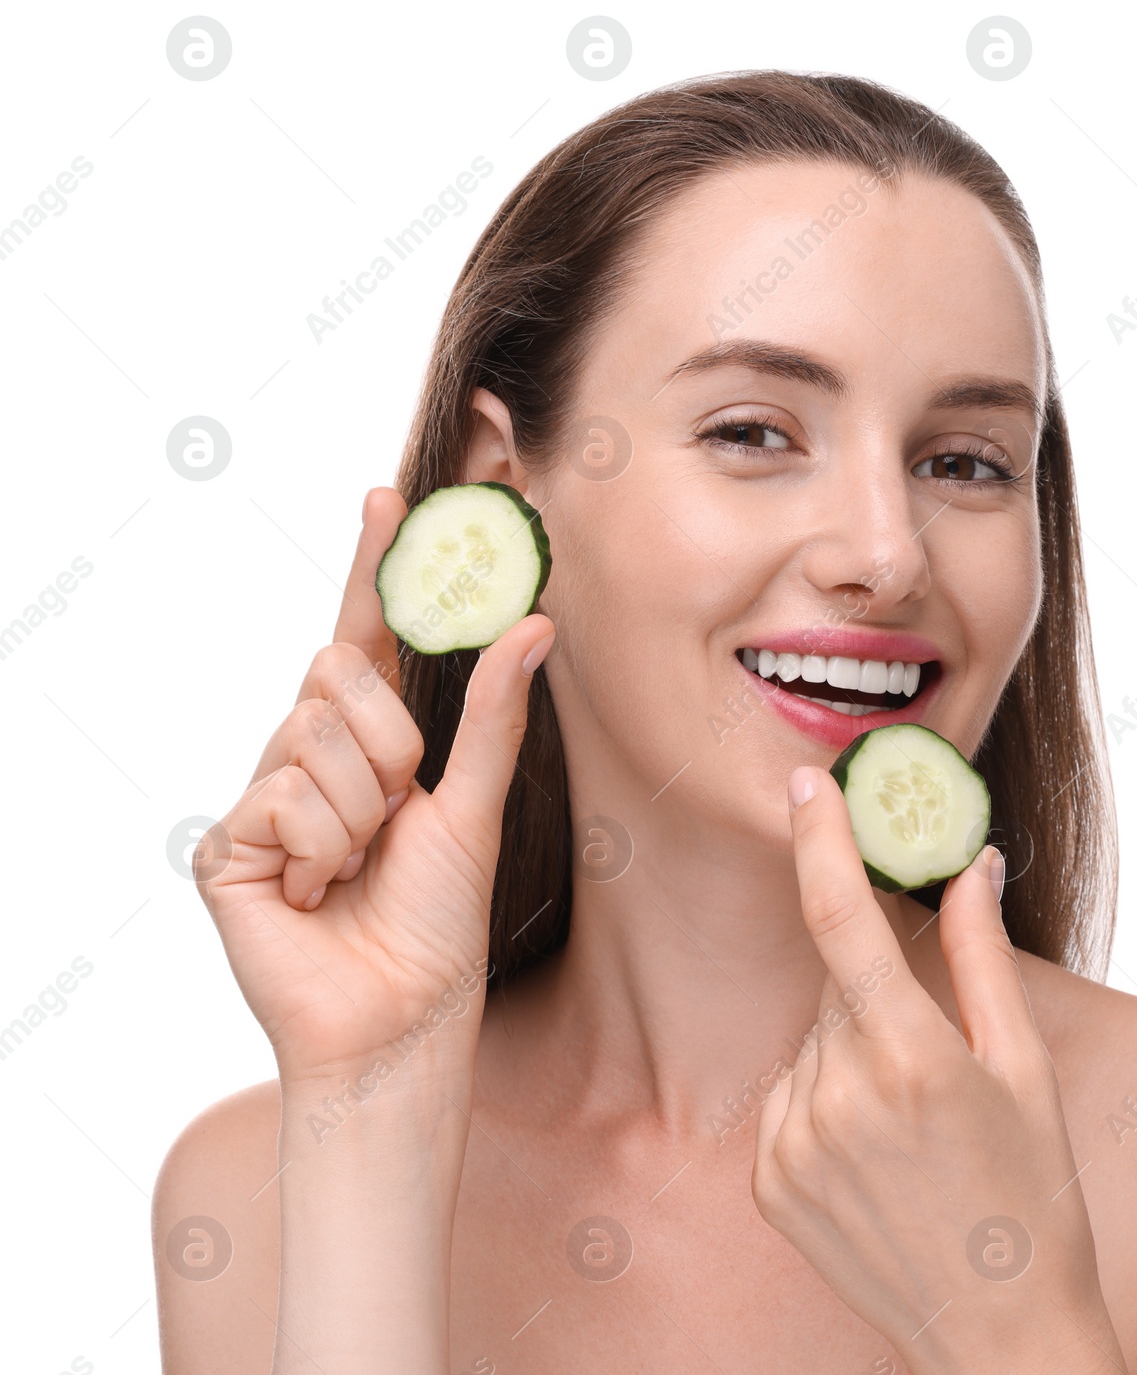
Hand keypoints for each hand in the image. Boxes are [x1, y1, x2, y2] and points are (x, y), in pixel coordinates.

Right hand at [194, 487, 554, 1083]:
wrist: (402, 1015)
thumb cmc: (439, 919)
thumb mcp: (475, 804)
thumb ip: (496, 713)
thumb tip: (534, 620)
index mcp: (371, 744)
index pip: (365, 638)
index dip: (372, 569)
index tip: (384, 496)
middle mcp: (310, 756)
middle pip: (338, 677)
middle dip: (390, 747)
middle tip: (397, 817)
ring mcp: (264, 799)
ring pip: (312, 735)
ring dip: (359, 810)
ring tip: (356, 867)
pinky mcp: (227, 847)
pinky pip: (279, 798)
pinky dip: (318, 848)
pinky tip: (315, 894)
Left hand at [752, 766, 1126, 1374]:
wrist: (1000, 1336)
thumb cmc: (1034, 1198)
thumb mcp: (1025, 1068)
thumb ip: (985, 955)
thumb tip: (971, 862)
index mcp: (911, 1057)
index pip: (844, 919)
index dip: (821, 841)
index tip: (808, 787)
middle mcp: (837, 1095)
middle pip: (839, 988)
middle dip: (880, 996)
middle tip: (938, 1064)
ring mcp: (794, 1142)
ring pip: (813, 1043)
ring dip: (853, 1053)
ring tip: (913, 1129)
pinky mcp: (768, 1181)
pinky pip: (789, 1098)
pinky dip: (824, 1103)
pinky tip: (877, 1157)